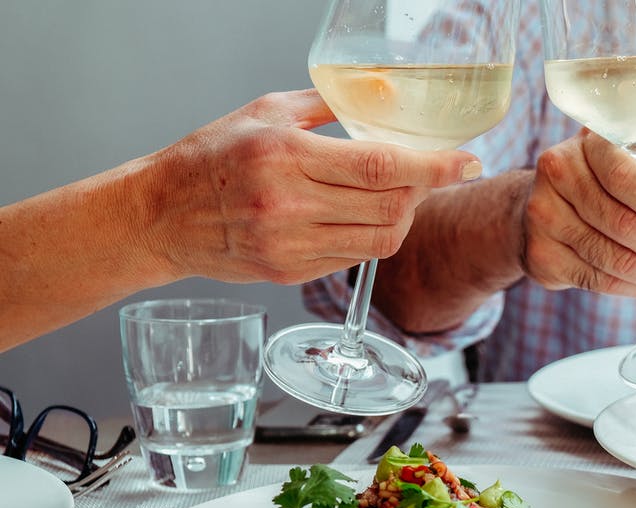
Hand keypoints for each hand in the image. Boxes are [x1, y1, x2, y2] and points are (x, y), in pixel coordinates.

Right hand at [141, 89, 481, 284]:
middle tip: (430, 175)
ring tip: (398, 197)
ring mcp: (290, 245)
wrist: (161, 215)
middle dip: (424, 191)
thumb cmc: (211, 157)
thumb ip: (327, 106)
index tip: (466, 162)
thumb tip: (382, 98)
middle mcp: (289, 204)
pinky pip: (354, 258)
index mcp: (285, 155)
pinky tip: (361, 218)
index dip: (434, 168)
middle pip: (391, 207)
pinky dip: (371, 238)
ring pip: (381, 241)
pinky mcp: (289, 273)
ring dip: (403, 218)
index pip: (381, 167)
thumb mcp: (264, 111)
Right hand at [520, 129, 635, 296]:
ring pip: (611, 257)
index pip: (625, 176)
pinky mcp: (542, 255)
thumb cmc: (599, 183)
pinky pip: (596, 279)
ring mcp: (544, 217)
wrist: (540, 206)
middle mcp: (558, 175)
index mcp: (586, 145)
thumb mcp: (630, 165)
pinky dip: (631, 288)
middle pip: (621, 223)